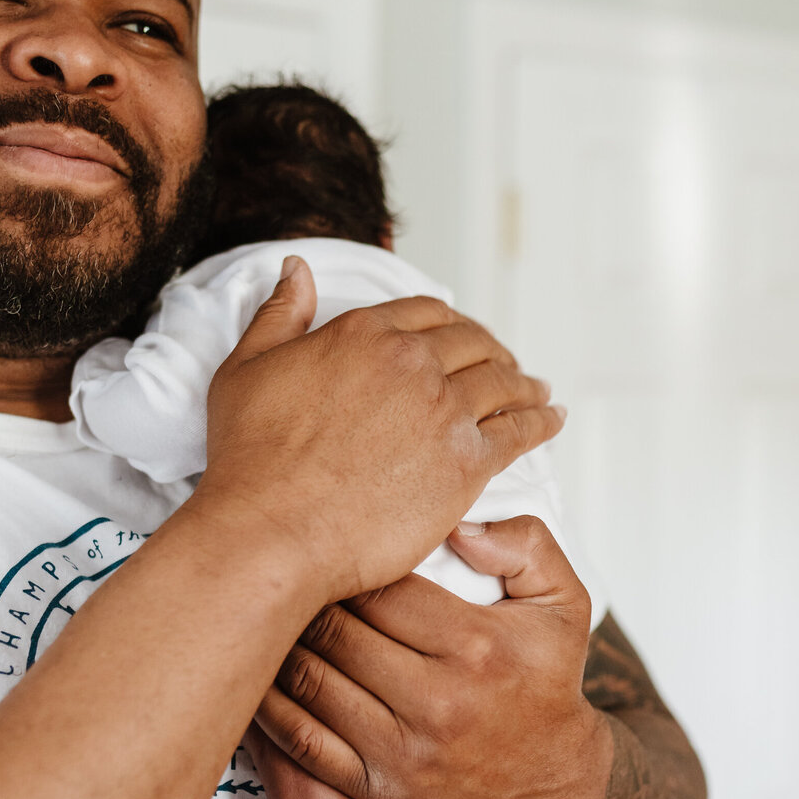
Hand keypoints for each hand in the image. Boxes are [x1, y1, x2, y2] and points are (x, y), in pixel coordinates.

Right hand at [198, 258, 564, 605]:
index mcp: (363, 333)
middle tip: (505, 364)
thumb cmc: (249, 458)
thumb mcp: (246, 368)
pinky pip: (519, 432)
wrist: (271, 529)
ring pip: (502, 383)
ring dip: (525, 384)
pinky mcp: (466, 463)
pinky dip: (541, 422)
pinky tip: (552, 419)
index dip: (450, 322)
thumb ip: (278, 314)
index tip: (461, 335)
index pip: (426, 312)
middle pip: (472, 343)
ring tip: (538, 391)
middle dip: (492, 350)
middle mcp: (411, 362)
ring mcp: (444, 411)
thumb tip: (298, 269)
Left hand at [254, 514, 609, 798]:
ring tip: (261, 608)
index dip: (344, 557)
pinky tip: (260, 672)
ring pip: (310, 681)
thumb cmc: (548, 680)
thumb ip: (525, 543)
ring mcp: (402, 750)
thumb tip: (458, 523)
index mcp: (476, 645)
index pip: (380, 586)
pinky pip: (301, 743)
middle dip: (301, 593)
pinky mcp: (378, 787)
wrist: (553, 781)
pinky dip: (270, 707)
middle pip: (336, 630)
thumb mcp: (563, 601)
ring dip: (278, 643)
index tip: (324, 538)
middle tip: (278, 564)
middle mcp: (437, 700)